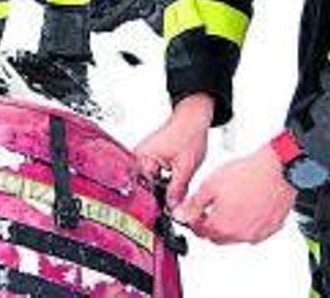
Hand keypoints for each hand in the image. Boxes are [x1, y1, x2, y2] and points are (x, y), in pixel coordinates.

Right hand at [134, 93, 213, 208]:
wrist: (192, 118)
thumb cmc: (188, 134)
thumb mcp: (186, 168)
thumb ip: (178, 190)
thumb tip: (172, 208)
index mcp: (142, 158)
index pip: (144, 189)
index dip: (156, 203)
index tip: (166, 212)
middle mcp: (138, 156)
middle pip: (145, 186)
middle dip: (159, 196)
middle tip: (172, 203)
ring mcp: (142, 156)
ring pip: (149, 181)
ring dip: (161, 187)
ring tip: (173, 188)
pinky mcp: (148, 156)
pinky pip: (152, 174)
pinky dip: (162, 179)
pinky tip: (172, 180)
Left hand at [174, 144, 296, 243]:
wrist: (277, 171)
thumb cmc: (246, 175)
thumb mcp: (209, 186)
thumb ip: (193, 205)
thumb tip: (179, 216)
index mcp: (222, 226)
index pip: (200, 231)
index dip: (193, 220)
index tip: (192, 211)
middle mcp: (241, 235)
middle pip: (218, 236)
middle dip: (209, 225)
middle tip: (207, 208)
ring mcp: (258, 234)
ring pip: (237, 235)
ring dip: (228, 225)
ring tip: (227, 204)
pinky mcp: (272, 228)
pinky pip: (255, 231)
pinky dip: (247, 223)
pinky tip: (246, 207)